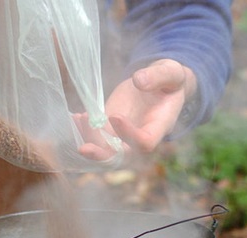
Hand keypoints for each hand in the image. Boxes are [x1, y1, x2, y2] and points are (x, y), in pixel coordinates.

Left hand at [77, 59, 196, 161]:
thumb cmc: (170, 80)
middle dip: (102, 155)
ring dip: (90, 139)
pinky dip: (84, 130)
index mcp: (160, 127)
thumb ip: (158, 76)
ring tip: (80, 118)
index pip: (145, 142)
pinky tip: (74, 117)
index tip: (115, 116)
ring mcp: (124, 134)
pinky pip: (97, 136)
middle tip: (84, 148)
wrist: (159, 84)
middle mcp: (140, 136)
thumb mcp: (172, 73)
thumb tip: (139, 80)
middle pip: (121, 157)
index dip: (130, 135)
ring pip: (105, 148)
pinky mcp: (111, 127)